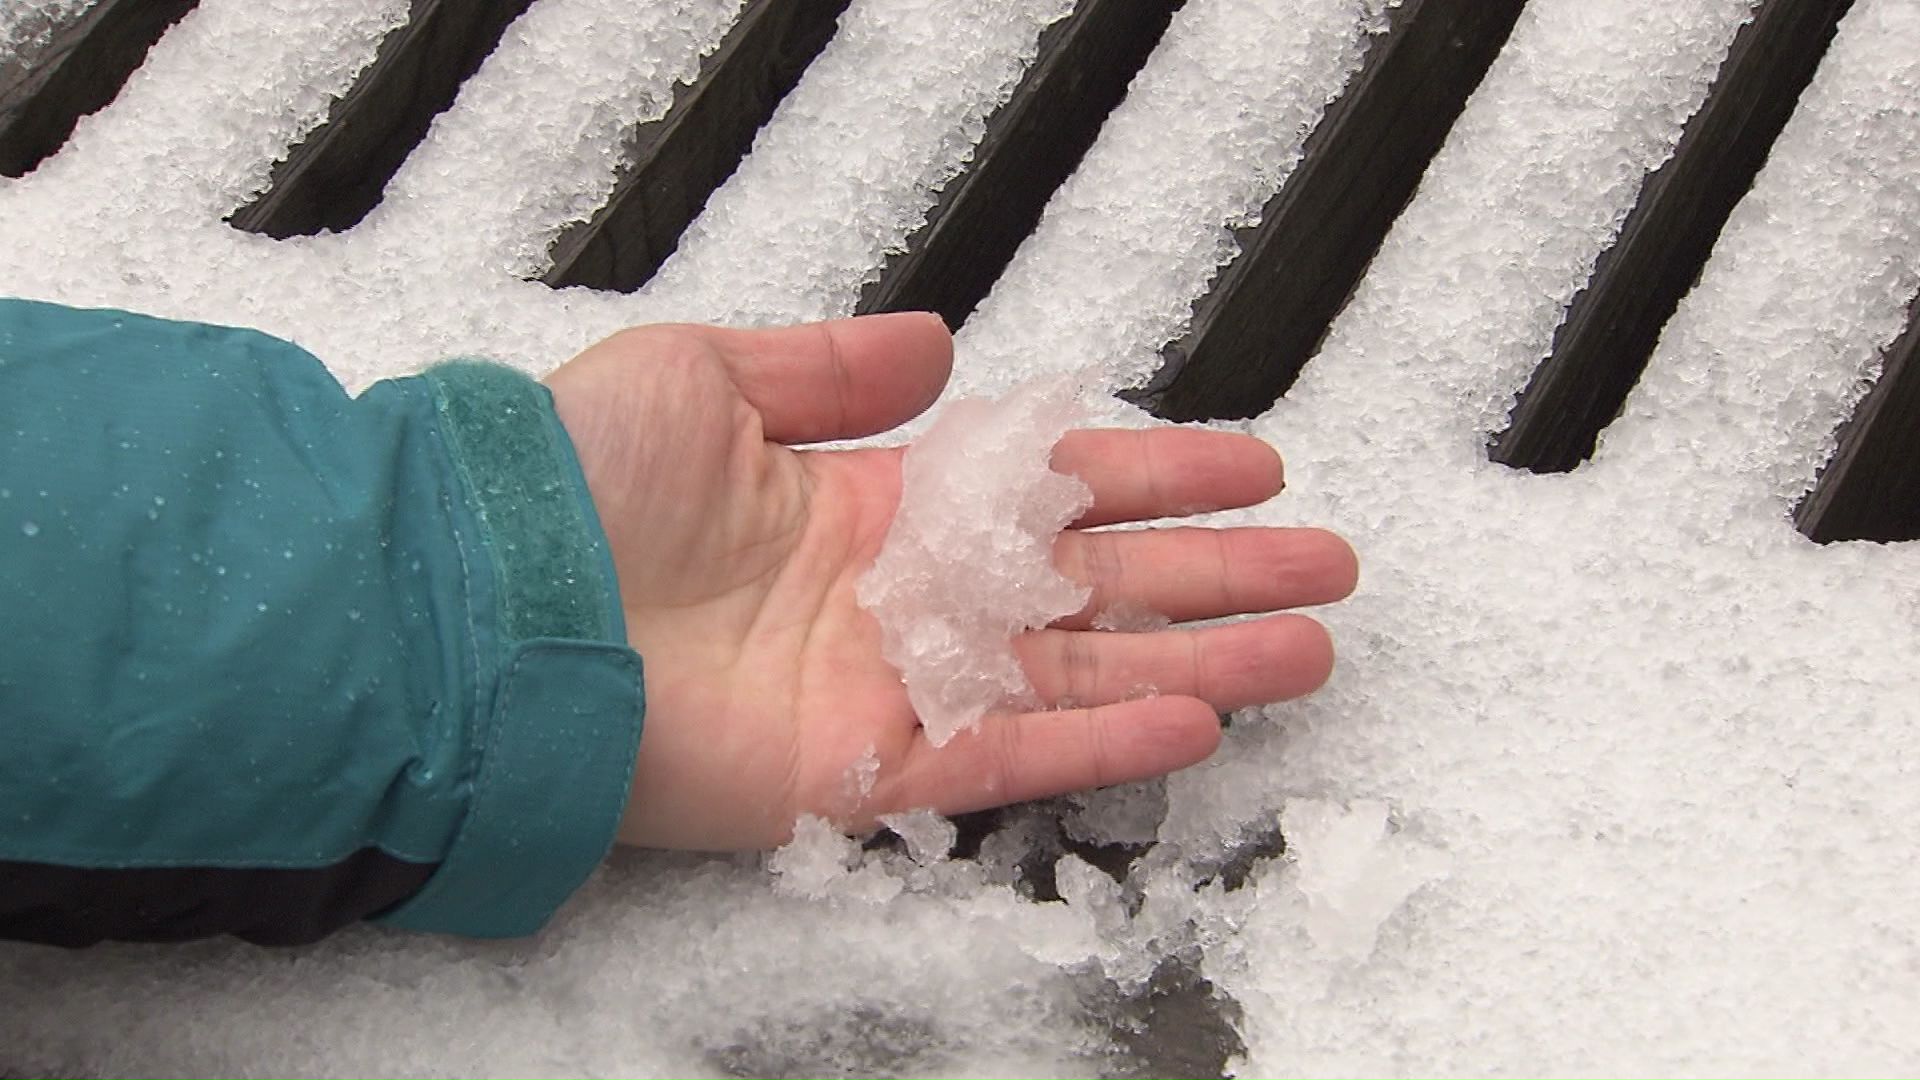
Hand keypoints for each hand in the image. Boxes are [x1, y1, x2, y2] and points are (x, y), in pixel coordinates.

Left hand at [544, 313, 1357, 849]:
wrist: (489, 610)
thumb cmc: (577, 484)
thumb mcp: (707, 374)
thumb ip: (831, 363)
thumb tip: (938, 345)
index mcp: (874, 500)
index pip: (1048, 485)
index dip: (1153, 472)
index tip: (1249, 463)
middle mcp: (901, 595)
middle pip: (1093, 583)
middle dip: (1213, 571)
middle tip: (1324, 563)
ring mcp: (895, 685)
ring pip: (1081, 675)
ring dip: (1199, 658)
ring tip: (1309, 645)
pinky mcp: (868, 768)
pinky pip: (1012, 757)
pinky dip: (1106, 740)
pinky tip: (1199, 712)